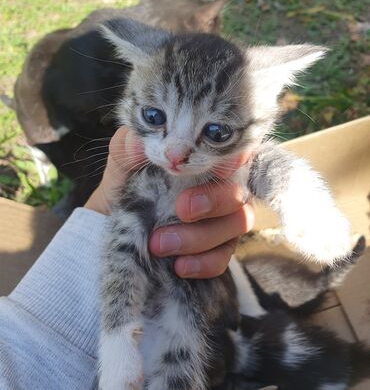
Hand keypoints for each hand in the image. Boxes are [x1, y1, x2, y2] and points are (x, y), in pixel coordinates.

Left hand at [85, 127, 253, 277]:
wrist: (110, 226)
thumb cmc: (124, 185)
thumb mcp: (122, 163)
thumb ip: (129, 147)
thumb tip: (141, 141)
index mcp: (203, 160)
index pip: (235, 153)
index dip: (237, 158)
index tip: (219, 167)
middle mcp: (220, 187)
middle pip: (239, 191)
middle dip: (215, 200)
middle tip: (181, 209)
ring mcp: (222, 220)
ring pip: (237, 224)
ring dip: (200, 236)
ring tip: (159, 244)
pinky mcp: (216, 249)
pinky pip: (224, 257)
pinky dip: (204, 262)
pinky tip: (178, 266)